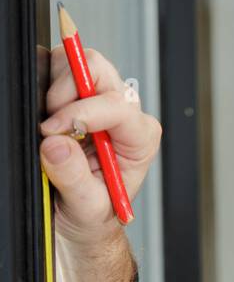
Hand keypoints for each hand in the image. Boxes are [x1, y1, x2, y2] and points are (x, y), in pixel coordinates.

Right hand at [39, 45, 161, 246]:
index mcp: (139, 139)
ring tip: (52, 129)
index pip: (117, 104)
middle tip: (50, 126)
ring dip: (55, 92)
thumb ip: (74, 178)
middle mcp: (124, 112)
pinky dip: (47, 88)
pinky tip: (51, 121)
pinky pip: (58, 68)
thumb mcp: (87, 208)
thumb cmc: (92, 213)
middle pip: (96, 69)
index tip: (55, 130)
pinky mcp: (78, 92)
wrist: (81, 218)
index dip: (82, 111)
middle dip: (66, 93)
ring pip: (75, 63)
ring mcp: (100, 97)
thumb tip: (58, 144)